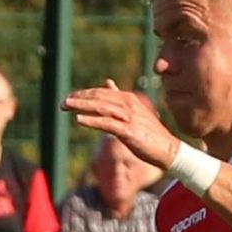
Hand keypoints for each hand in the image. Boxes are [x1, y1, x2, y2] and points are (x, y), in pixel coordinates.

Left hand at [61, 81, 182, 170]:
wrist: (168, 149)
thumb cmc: (150, 132)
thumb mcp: (134, 110)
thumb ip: (119, 97)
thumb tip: (107, 82)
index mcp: (128, 99)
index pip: (101, 92)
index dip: (84, 94)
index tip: (69, 97)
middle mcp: (128, 104)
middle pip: (99, 97)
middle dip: (80, 98)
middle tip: (63, 102)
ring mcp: (129, 117)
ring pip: (101, 108)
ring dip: (82, 106)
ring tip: (67, 106)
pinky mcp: (129, 131)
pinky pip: (107, 124)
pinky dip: (93, 121)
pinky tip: (79, 120)